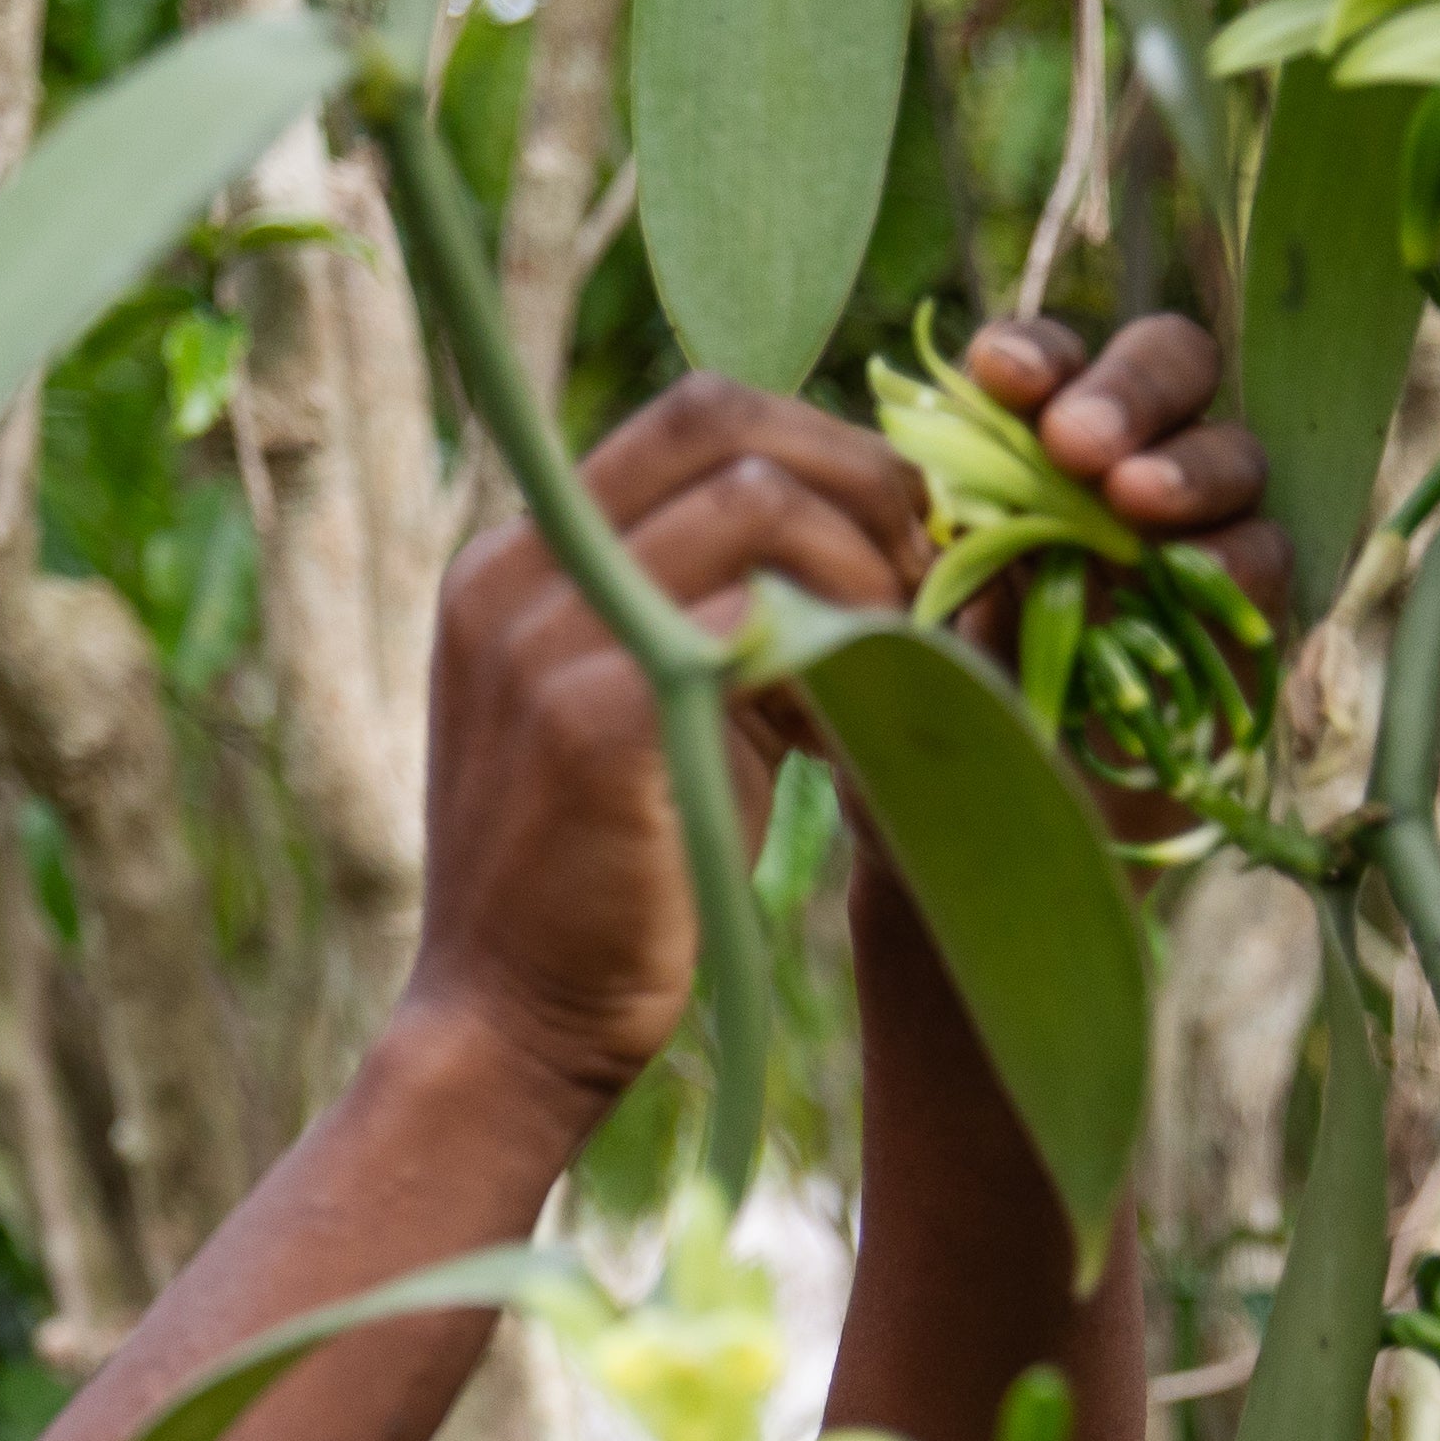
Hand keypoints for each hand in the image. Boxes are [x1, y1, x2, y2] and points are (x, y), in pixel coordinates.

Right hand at [393, 376, 927, 1116]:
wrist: (514, 1027)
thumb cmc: (607, 880)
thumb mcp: (647, 706)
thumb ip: (717, 606)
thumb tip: (867, 524)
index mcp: (516, 559)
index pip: (690, 413)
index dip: (822, 445)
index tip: (898, 530)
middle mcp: (512, 573)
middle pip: (724, 420)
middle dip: (858, 477)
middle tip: (927, 569)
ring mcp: (543, 638)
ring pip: (756, 501)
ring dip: (860, 562)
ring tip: (898, 650)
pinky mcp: (594, 716)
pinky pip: (759, 614)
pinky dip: (837, 647)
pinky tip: (857, 723)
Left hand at [955, 313, 1291, 851]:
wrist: (979, 831)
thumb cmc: (930, 705)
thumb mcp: (908, 613)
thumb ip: (931, 536)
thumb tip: (931, 467)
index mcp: (1030, 446)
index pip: (1053, 364)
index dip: (1037, 353)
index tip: (1002, 376)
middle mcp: (1122, 470)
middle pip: (1169, 367)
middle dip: (1128, 391)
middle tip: (1077, 444)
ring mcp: (1194, 534)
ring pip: (1231, 452)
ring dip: (1187, 465)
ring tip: (1135, 502)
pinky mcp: (1242, 612)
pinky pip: (1268, 556)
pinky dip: (1235, 555)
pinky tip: (1193, 571)